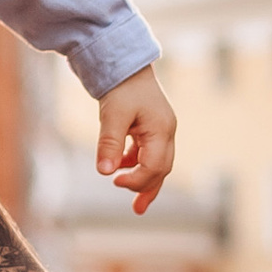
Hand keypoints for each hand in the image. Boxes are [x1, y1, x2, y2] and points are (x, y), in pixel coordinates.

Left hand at [95, 65, 176, 214]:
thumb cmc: (121, 86)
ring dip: (147, 181)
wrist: (125, 62)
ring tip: (136, 202)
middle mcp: (167, 131)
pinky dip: (139, 165)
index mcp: (161, 129)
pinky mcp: (153, 127)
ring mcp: (162, 129)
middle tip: (136, 208)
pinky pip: (151, 153)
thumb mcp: (112, 115)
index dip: (136, 180)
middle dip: (149, 189)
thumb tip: (104, 172)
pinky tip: (123, 168)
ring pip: (159, 163)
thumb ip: (109, 144)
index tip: (114, 181)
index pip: (154, 166)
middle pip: (163, 169)